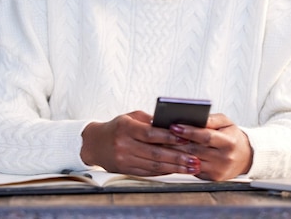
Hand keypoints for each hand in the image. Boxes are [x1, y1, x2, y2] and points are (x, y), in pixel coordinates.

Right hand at [80, 111, 200, 175]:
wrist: (94, 143)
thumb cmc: (118, 127)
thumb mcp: (131, 117)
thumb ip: (151, 121)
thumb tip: (173, 126)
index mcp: (126, 128)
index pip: (151, 134)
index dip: (169, 137)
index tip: (186, 138)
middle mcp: (124, 145)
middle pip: (155, 153)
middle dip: (178, 157)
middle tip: (195, 159)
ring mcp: (124, 160)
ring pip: (154, 165)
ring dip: (175, 167)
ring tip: (191, 167)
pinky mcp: (126, 170)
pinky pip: (148, 172)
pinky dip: (165, 172)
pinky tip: (177, 170)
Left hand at [168, 113, 252, 180]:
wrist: (245, 157)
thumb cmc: (232, 137)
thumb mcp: (226, 123)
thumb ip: (211, 119)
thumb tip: (194, 117)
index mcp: (229, 142)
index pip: (205, 136)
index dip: (189, 132)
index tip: (174, 126)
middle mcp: (224, 158)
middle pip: (195, 150)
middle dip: (176, 142)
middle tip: (161, 134)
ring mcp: (217, 170)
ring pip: (190, 161)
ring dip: (174, 152)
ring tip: (161, 143)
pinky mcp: (211, 178)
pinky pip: (192, 169)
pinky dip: (180, 161)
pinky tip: (171, 154)